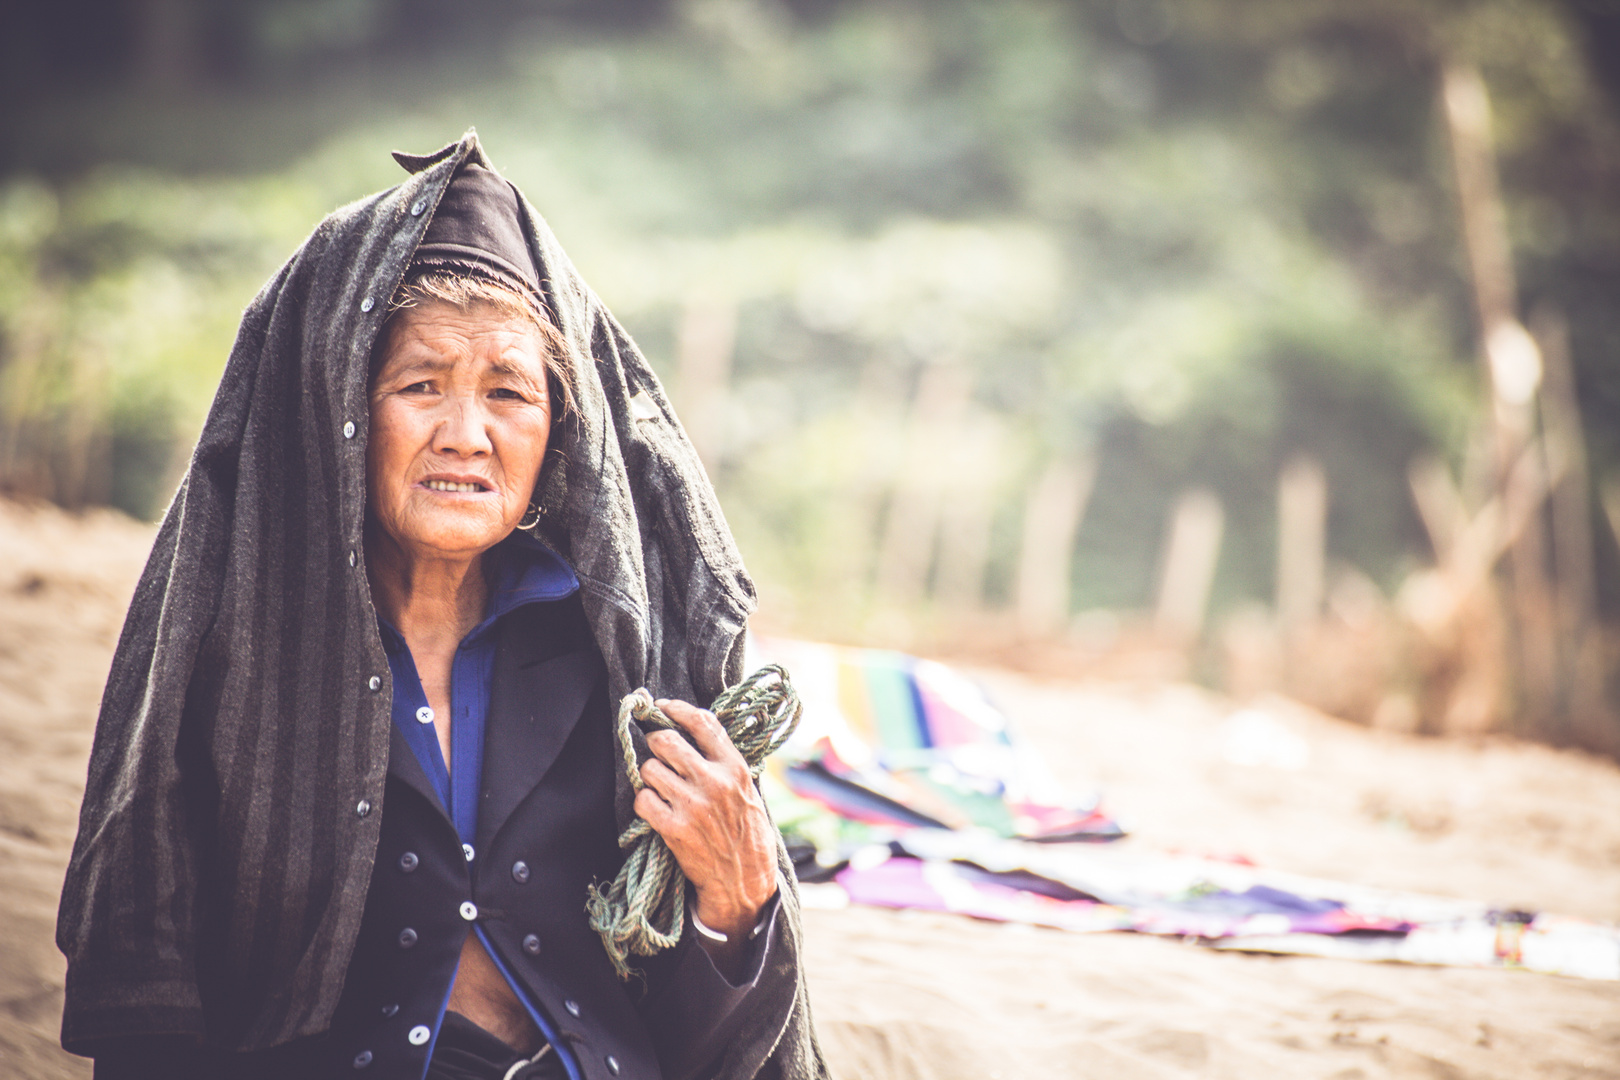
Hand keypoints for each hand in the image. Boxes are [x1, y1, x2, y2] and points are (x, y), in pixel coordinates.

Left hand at [634, 698, 778, 949]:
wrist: (744, 881)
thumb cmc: (746, 832)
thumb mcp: (748, 790)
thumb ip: (725, 762)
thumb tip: (695, 730)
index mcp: (735, 768)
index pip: (702, 722)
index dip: (676, 709)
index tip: (662, 707)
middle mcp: (714, 782)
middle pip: (666, 741)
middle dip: (656, 743)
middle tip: (657, 751)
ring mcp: (693, 805)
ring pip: (650, 769)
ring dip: (650, 776)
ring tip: (661, 786)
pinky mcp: (675, 829)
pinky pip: (643, 800)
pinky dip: (645, 802)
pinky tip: (656, 808)